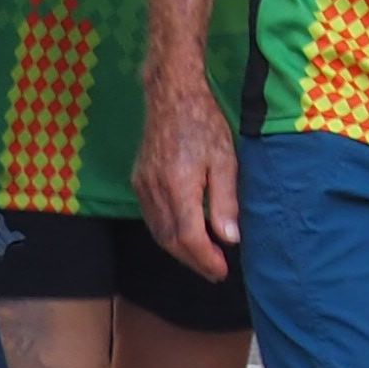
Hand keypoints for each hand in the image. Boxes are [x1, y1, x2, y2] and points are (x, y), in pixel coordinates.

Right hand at [136, 83, 240, 279]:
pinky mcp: (138, 181)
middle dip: (193, 261)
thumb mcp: (226, 160)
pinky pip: (151, 218)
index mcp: (178, 186)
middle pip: (170, 240)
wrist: (171, 95)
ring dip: (180, 251)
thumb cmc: (204, 123)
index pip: (188, 237)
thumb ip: (226, 201)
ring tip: (203, 259)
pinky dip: (168, 234)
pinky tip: (184, 236)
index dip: (205, 259)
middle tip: (215, 272)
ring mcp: (143, 186)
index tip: (222, 271)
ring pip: (158, 232)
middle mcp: (155, 190)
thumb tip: (230, 239)